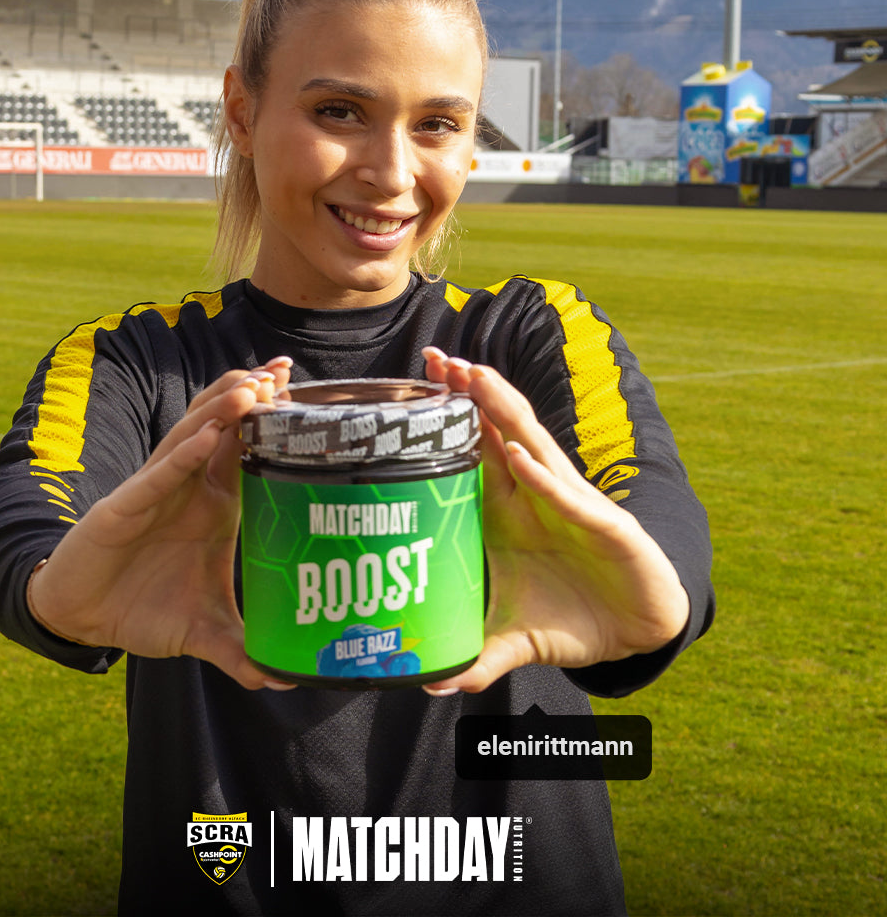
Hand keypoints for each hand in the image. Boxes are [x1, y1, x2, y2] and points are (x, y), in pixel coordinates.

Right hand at [27, 357, 295, 690]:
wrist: (83, 617)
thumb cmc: (144, 608)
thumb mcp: (204, 630)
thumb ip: (243, 650)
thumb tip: (285, 679)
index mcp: (214, 503)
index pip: (250, 450)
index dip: (275, 421)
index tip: (306, 393)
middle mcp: (189, 486)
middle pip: (225, 429)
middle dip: (253, 397)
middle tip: (285, 372)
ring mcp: (157, 490)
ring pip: (192, 437)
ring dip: (223, 411)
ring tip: (255, 386)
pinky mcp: (124, 506)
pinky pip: (159, 474)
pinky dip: (183, 455)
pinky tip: (208, 435)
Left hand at [420, 347, 689, 694]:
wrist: (634, 630)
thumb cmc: (568, 618)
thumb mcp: (512, 639)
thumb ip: (474, 655)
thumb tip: (427, 682)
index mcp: (503, 513)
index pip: (465, 456)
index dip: (441, 424)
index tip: (406, 391)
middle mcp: (530, 497)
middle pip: (492, 434)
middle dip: (465, 395)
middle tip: (433, 359)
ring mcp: (566, 503)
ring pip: (529, 445)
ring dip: (500, 410)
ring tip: (471, 375)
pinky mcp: (602, 523)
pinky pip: (565, 495)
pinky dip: (541, 477)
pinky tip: (517, 455)